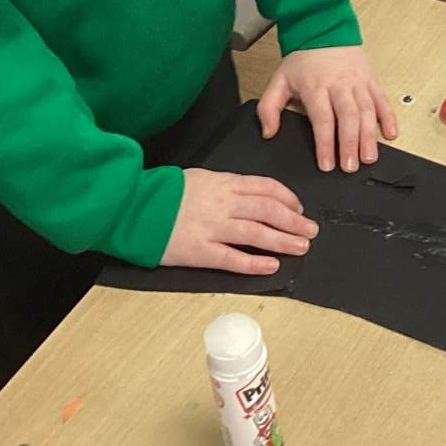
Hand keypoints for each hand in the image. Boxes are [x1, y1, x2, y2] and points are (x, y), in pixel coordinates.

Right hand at [162, 168, 318, 275]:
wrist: (133, 207)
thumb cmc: (166, 193)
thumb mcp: (201, 178)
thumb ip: (227, 187)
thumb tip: (255, 197)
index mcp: (224, 183)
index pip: (266, 188)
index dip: (288, 199)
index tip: (300, 208)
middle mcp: (223, 204)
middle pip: (268, 211)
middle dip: (294, 221)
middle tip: (311, 230)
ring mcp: (212, 228)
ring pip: (256, 233)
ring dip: (283, 240)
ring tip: (302, 247)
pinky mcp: (199, 251)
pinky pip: (232, 258)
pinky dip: (255, 263)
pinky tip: (272, 266)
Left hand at [258, 44, 399, 172]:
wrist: (323, 28)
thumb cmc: (302, 59)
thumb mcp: (278, 80)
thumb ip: (268, 108)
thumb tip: (268, 132)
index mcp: (316, 87)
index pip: (322, 119)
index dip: (325, 143)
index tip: (327, 164)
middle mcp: (339, 85)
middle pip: (348, 117)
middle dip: (350, 143)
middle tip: (351, 167)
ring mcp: (358, 82)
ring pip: (367, 110)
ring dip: (370, 135)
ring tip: (369, 157)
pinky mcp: (370, 79)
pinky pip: (382, 99)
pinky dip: (389, 117)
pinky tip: (391, 134)